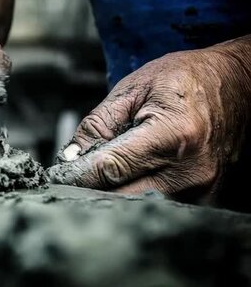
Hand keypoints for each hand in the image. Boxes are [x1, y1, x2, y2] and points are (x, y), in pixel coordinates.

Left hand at [48, 41, 250, 199]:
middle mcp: (188, 169)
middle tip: (69, 179)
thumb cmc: (186, 80)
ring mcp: (199, 188)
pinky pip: (156, 206)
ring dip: (110, 196)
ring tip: (96, 177)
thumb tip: (70, 157)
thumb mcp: (133, 90)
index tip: (54, 177)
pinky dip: (133, 197)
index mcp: (172, 135)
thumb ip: (98, 125)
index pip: (110, 168)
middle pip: (121, 197)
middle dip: (88, 190)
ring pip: (136, 206)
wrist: (237, 84)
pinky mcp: (203, 197)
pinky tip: (123, 182)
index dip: (76, 175)